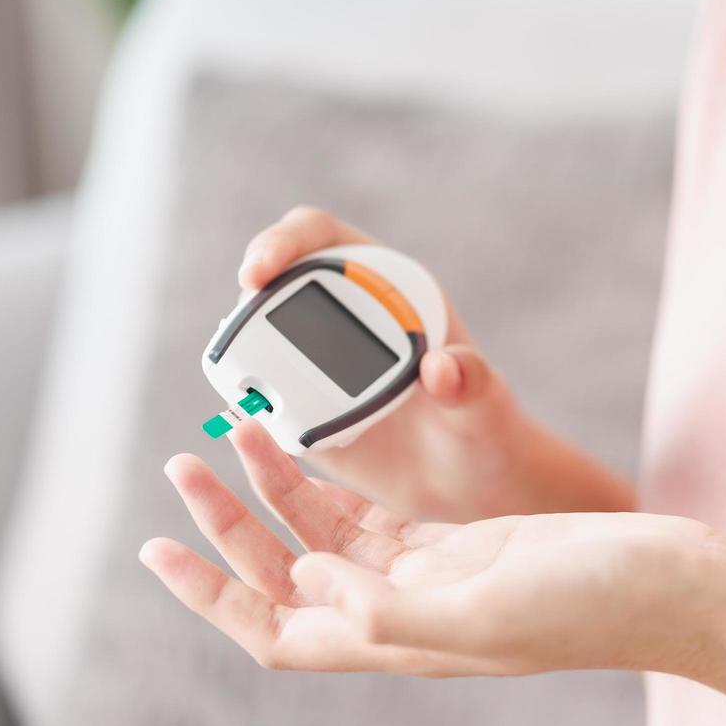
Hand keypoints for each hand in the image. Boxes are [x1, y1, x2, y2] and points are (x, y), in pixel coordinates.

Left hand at [141, 424, 725, 675]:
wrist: (669, 582)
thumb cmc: (594, 602)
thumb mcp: (489, 609)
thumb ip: (391, 606)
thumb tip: (307, 581)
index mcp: (399, 640)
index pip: (274, 631)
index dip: (210, 598)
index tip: (159, 550)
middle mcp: (401, 613)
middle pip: (284, 578)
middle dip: (228, 525)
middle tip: (184, 463)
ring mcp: (429, 576)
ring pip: (323, 538)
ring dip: (272, 493)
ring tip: (232, 435)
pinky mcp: (458, 540)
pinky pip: (370, 515)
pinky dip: (329, 482)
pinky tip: (303, 451)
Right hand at [235, 206, 629, 519]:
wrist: (466, 485)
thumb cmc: (483, 430)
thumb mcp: (485, 407)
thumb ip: (472, 383)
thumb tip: (442, 367)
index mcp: (388, 287)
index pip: (322, 240)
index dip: (284, 242)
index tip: (261, 269)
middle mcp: (342, 313)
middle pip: (274, 283)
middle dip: (250, 300)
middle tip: (240, 330)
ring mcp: (313, 361)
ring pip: (257, 340)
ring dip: (242, 356)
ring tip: (250, 388)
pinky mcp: (297, 410)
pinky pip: (259, 399)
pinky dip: (246, 407)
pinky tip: (252, 425)